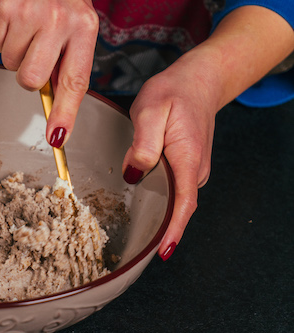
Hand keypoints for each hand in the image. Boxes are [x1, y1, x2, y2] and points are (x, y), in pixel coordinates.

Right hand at [0, 0, 97, 146]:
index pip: (75, 81)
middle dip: (26, 74)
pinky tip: (11, 15)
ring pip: (10, 64)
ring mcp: (28, 14)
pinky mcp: (2, 9)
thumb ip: (67, 59)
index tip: (57, 138)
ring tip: (24, 24)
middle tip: (33, 50)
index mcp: (84, 26)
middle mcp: (58, 20)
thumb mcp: (74, 19)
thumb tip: (54, 101)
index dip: (65, 113)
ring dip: (13, 50)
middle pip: (32, 80)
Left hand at [123, 4, 293, 260]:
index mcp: (188, 159)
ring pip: (174, 200)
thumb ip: (143, 143)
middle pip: (178, 208)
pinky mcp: (186, 167)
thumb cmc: (174, 92)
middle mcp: (195, 170)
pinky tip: (140, 206)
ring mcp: (193, 169)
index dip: (173, 229)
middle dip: (161, 231)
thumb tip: (134, 173)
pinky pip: (173, 190)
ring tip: (133, 234)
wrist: (199, 80)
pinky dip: (159, 201)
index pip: (184, 203)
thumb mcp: (150, 110)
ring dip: (158, 216)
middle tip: (134, 249)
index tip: (163, 252)